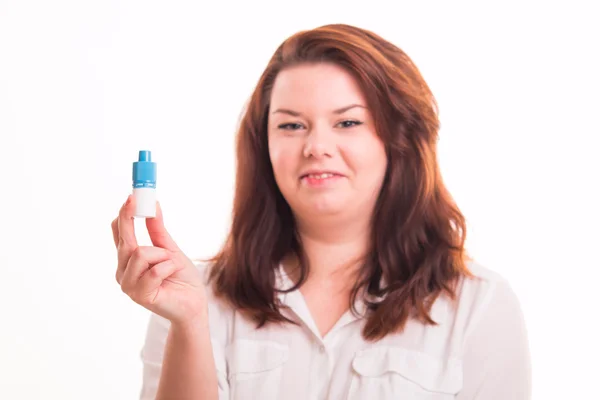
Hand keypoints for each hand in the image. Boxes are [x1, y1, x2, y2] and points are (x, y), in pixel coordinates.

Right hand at [111, 195, 206, 325]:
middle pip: (125, 241)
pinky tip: (172, 275)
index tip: (131, 196)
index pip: (119, 233)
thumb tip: (153, 205)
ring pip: (141, 254)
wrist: (194, 304)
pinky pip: (154, 270)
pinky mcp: (140, 296)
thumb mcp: (170, 249)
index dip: (123, 215)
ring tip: (171, 266)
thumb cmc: (181, 278)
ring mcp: (129, 285)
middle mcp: (123, 272)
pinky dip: (168, 268)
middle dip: (131, 219)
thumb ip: (157, 230)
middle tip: (139, 201)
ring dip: (163, 256)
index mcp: (128, 260)